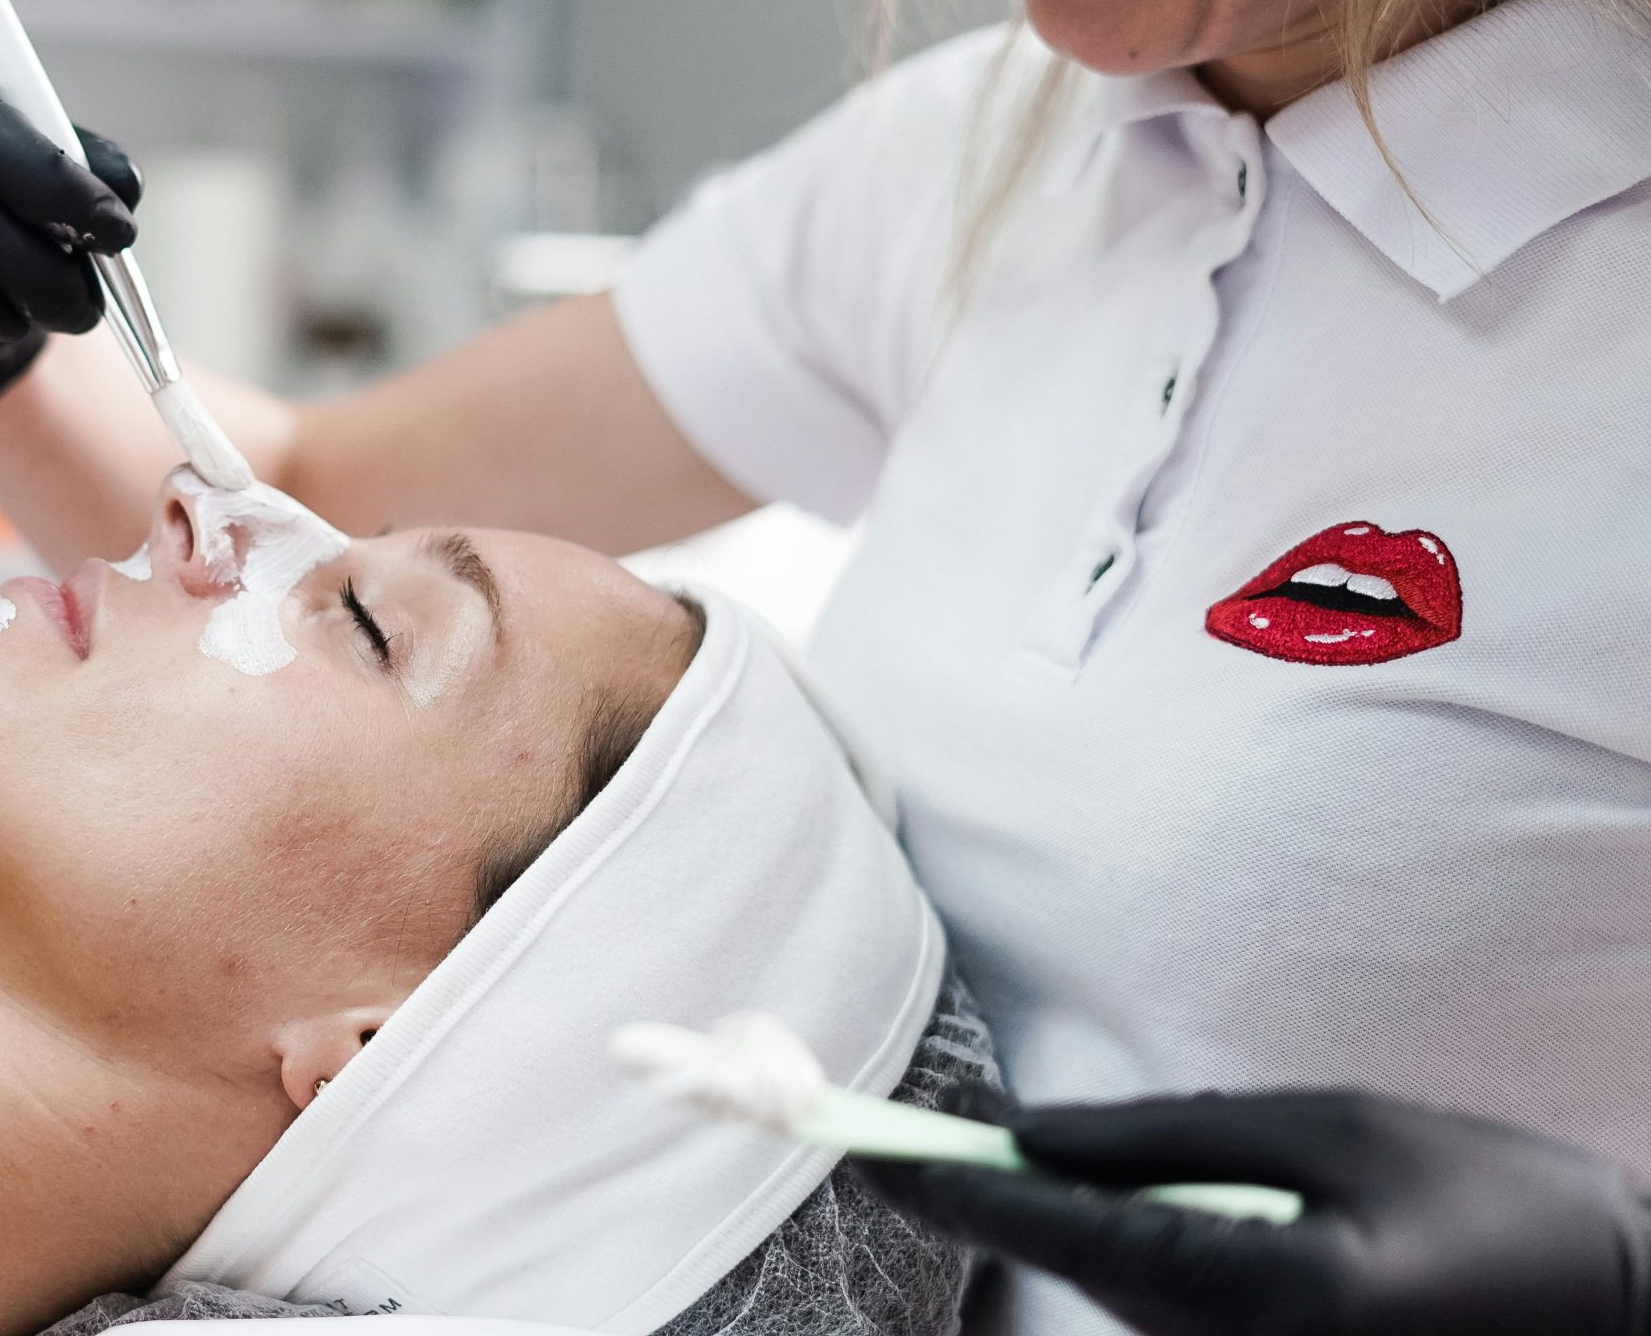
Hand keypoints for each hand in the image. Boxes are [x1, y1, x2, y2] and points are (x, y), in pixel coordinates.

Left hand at [858, 1088, 1650, 1335]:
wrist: (1614, 1311)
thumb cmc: (1489, 1202)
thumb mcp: (1334, 1130)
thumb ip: (1172, 1134)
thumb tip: (1031, 1131)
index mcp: (1267, 1291)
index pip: (1073, 1231)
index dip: (962, 1189)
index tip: (869, 1156)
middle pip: (1083, 1275)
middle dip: (1014, 1206)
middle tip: (917, 1148)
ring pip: (1121, 1299)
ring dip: (1088, 1233)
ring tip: (1107, 1176)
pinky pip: (1170, 1321)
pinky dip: (1145, 1266)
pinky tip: (1177, 1222)